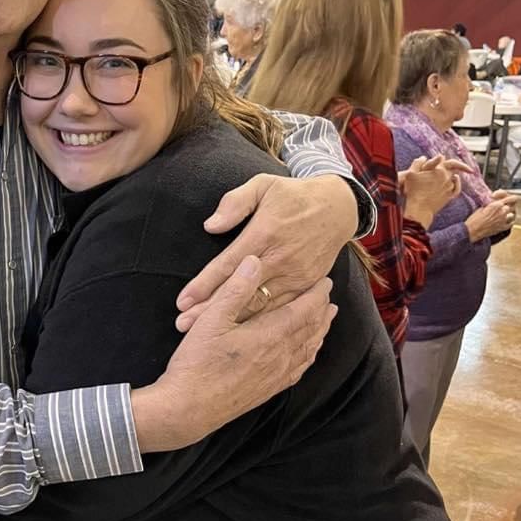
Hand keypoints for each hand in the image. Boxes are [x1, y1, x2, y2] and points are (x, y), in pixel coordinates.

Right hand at [133, 256, 334, 451]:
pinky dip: (309, 355)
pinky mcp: (269, 390)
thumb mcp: (212, 319)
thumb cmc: (198, 361)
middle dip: (322, 310)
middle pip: (311, 329)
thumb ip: (236, 289)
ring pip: (308, 349)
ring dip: (320, 331)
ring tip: (326, 319)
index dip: (316, 294)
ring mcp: (277, 375)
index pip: (303, 310)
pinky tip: (307, 353)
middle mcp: (280, 356)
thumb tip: (254, 261)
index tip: (325, 280)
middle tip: (328, 296)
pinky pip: (299, 369)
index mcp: (269, 335)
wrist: (189, 408)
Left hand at [175, 174, 355, 324]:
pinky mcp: (307, 284)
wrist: (337, 207)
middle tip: (183, 325)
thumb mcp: (262, 185)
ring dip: (232, 321)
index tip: (182, 301)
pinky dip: (261, 322)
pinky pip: (281, 308)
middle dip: (210, 310)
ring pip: (260, 305)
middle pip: (240, 292)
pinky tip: (242, 335)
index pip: (227, 265)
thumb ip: (235, 203)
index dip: (203, 285)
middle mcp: (280, 258)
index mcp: (264, 234)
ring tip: (203, 335)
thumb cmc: (292, 195)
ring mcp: (296, 275)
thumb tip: (211, 225)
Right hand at [401, 155, 464, 227]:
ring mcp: (450, 187)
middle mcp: (447, 177)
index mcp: (439, 170)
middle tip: (448, 164)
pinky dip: (457, 183)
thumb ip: (417, 163)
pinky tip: (455, 180)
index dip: (443, 159)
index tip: (443, 157)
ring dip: (450, 174)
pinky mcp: (450, 196)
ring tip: (444, 174)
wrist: (419, 209)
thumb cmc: (413, 191)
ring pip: (454, 177)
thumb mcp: (410, 174)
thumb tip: (423, 157)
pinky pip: (457, 188)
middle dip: (450, 166)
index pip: (446, 160)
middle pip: (453, 168)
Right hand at [465, 195, 517, 241]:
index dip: (506, 197)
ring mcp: (504, 220)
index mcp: (496, 205)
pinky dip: (508, 221)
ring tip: (501, 214)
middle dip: (505, 206)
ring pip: (512, 214)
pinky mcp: (503, 227)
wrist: (472, 231)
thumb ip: (491, 203)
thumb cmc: (474, 219)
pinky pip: (511, 223)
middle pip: (510, 206)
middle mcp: (502, 212)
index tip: (501, 198)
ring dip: (507, 213)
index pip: (509, 198)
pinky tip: (503, 221)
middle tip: (499, 207)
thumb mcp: (482, 207)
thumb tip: (495, 201)